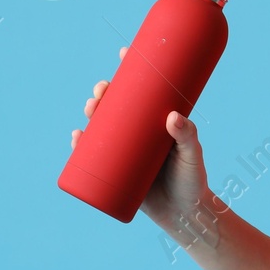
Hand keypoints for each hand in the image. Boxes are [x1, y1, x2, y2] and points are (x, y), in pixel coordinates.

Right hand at [71, 45, 212, 227]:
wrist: (184, 216)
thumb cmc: (192, 181)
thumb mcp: (192, 155)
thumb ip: (187, 136)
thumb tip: (172, 116)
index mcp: (155, 122)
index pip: (142, 90)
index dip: (131, 69)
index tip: (125, 52)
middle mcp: (138, 134)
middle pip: (116, 105)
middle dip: (103, 93)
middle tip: (102, 91)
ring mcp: (124, 152)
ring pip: (102, 127)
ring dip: (91, 114)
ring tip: (90, 111)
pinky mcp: (115, 172)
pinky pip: (93, 157)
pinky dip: (82, 146)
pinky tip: (76, 138)